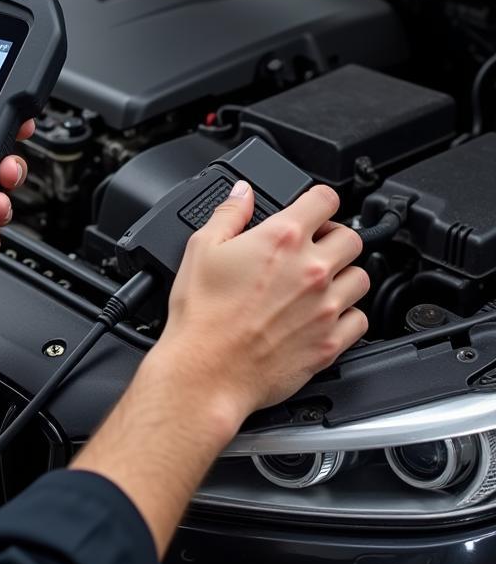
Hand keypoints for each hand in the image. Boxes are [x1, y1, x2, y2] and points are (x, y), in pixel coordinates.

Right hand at [158, 181, 368, 424]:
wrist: (206, 370)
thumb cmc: (202, 315)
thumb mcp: (201, 248)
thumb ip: (228, 213)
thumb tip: (243, 193)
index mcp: (282, 239)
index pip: (325, 199)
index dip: (318, 199)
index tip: (312, 208)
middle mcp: (312, 269)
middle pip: (352, 238)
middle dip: (333, 237)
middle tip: (313, 247)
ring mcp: (326, 307)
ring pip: (361, 278)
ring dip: (344, 275)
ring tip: (320, 282)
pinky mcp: (331, 342)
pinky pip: (360, 320)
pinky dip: (347, 315)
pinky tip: (324, 314)